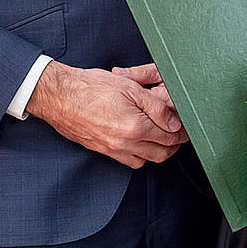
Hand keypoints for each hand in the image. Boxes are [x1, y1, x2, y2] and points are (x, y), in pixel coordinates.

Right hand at [28, 60, 185, 167]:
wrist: (58, 96)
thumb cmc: (91, 86)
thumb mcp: (130, 87)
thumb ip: (156, 107)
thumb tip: (174, 123)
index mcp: (135, 126)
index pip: (170, 136)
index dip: (183, 132)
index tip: (188, 127)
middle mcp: (124, 142)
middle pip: (162, 153)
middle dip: (174, 144)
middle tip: (179, 132)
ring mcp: (112, 149)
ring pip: (146, 160)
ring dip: (158, 151)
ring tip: (161, 135)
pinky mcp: (102, 150)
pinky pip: (128, 161)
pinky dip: (139, 155)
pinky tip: (140, 141)